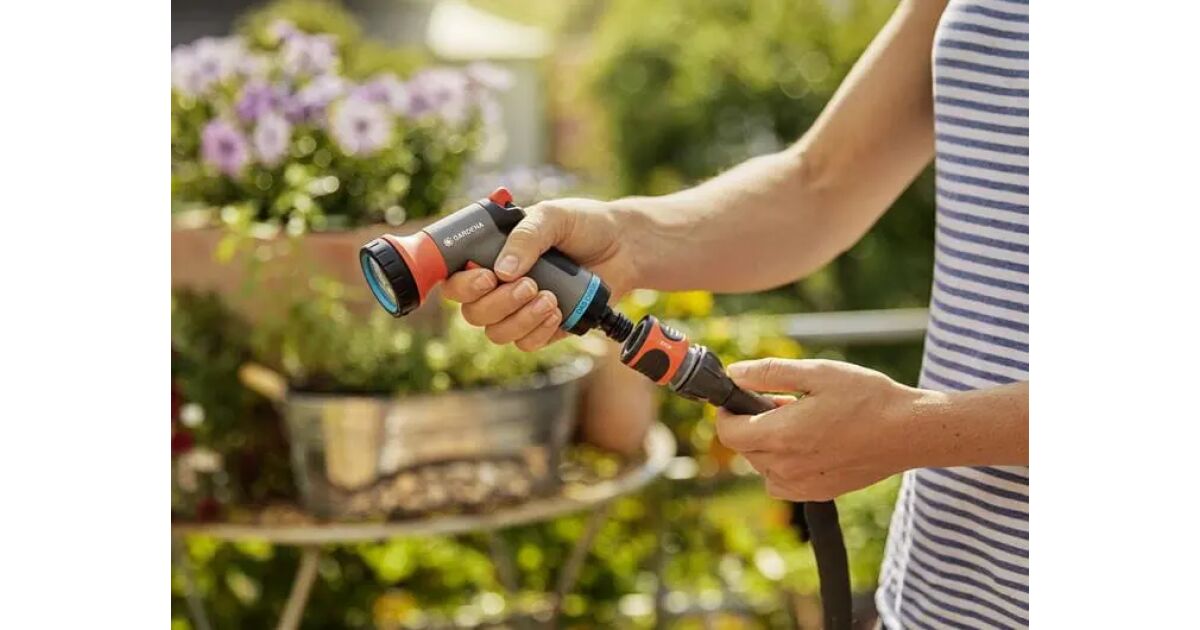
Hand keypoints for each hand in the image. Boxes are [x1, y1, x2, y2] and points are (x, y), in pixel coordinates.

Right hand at [441, 197, 640, 350]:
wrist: (625, 247)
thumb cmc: (585, 225)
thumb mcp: (553, 217)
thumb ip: (527, 236)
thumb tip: (503, 270)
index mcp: (492, 254)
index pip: (455, 279)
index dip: (462, 285)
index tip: (487, 277)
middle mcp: (499, 284)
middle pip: (473, 312)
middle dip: (499, 303)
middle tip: (530, 285)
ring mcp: (520, 309)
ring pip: (497, 333)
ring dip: (521, 319)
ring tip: (550, 298)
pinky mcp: (543, 327)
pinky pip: (526, 344)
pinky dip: (539, 331)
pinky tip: (558, 312)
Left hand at [715, 358, 932, 501]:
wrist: (909, 432)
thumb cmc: (867, 398)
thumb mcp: (816, 373)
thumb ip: (769, 373)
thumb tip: (735, 374)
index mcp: (780, 435)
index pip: (728, 432)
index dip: (727, 412)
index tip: (740, 398)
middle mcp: (785, 466)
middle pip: (745, 448)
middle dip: (754, 424)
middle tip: (785, 403)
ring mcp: (801, 484)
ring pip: (763, 465)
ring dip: (770, 444)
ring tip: (803, 422)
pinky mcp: (817, 493)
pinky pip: (782, 482)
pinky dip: (785, 464)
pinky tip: (812, 445)